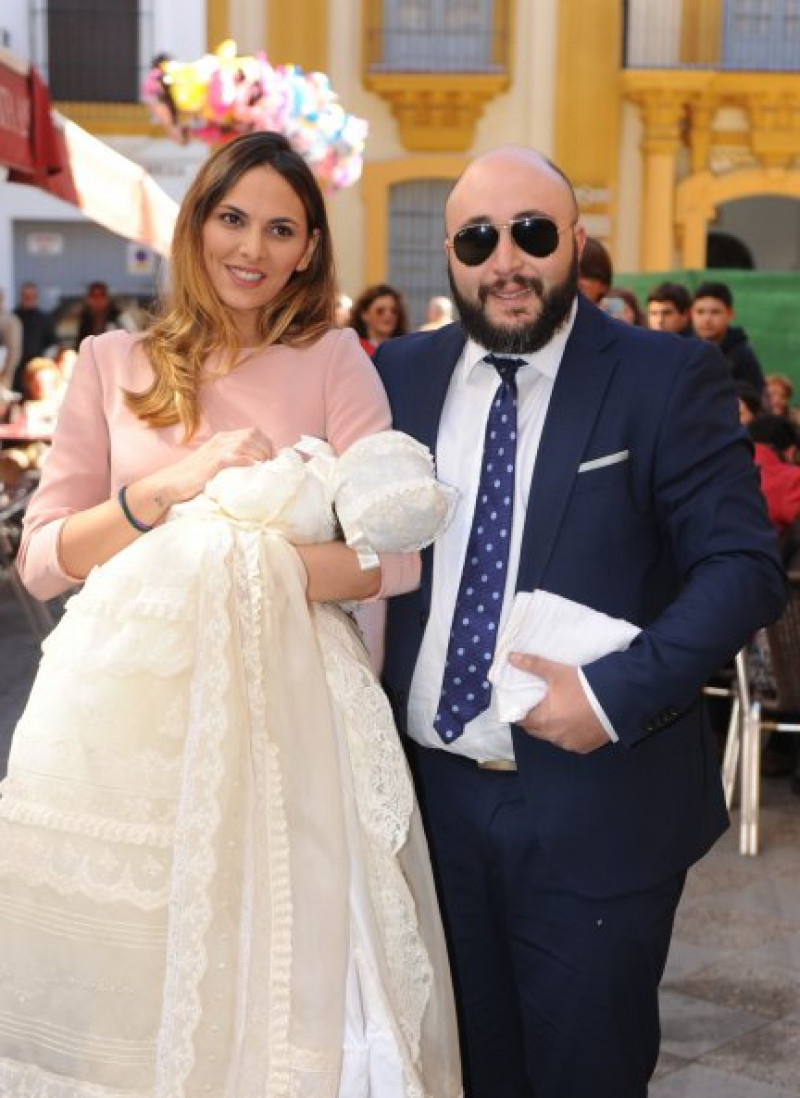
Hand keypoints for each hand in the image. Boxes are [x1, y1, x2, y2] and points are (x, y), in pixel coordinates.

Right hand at [152, 428, 272, 505]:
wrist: (169, 484)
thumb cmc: (194, 478)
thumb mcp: (215, 463)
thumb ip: (232, 460)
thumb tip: (256, 468)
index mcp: (222, 438)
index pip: (253, 432)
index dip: (267, 444)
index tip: (273, 459)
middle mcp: (220, 440)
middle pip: (252, 435)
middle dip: (267, 449)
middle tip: (271, 465)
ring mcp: (215, 450)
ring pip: (245, 443)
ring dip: (260, 455)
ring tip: (265, 467)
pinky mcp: (210, 463)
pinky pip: (232, 456)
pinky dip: (246, 460)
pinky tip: (253, 467)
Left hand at [509, 653, 609, 753]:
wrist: (616, 699)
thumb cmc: (582, 686)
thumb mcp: (556, 672)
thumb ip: (532, 664)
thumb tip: (511, 658)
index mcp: (542, 720)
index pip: (521, 720)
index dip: (520, 711)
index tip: (523, 703)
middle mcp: (553, 737)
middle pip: (536, 730)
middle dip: (535, 719)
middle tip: (541, 705)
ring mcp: (569, 744)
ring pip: (553, 737)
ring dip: (553, 728)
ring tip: (560, 712)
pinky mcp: (584, 747)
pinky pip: (570, 742)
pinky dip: (570, 734)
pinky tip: (576, 722)